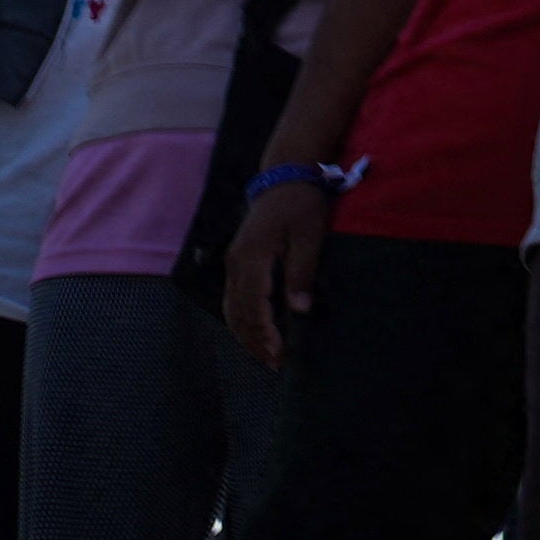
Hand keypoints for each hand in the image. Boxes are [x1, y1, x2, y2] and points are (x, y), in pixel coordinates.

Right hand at [222, 176, 334, 367]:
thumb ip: (301, 272)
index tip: (280, 354)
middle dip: (255, 342)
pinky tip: (253, 332)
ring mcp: (233, 263)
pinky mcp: (237, 261)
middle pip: (238, 314)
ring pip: (231, 309)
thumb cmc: (301, 204)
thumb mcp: (308, 236)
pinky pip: (232, 298)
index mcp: (252, 258)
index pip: (255, 307)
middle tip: (275, 365)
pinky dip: (240, 320)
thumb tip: (299, 309)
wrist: (285, 175)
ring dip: (245, 335)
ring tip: (264, 356)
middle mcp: (236, 264)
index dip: (266, 333)